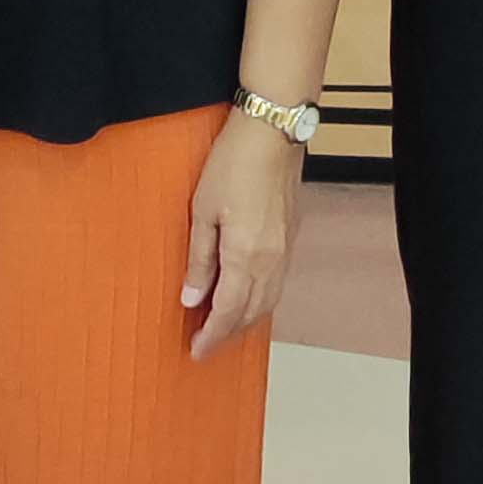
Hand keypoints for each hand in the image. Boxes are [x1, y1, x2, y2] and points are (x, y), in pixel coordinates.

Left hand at [183, 108, 303, 359]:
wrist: (272, 132)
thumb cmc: (233, 163)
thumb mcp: (202, 211)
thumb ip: (199, 259)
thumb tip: (191, 298)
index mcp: (245, 256)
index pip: (227, 312)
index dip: (211, 336)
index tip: (196, 351)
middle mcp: (271, 260)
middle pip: (250, 314)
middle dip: (228, 334)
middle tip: (205, 344)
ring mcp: (285, 250)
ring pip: (267, 302)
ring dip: (245, 321)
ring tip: (223, 327)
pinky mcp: (291, 238)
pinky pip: (276, 284)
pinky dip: (260, 301)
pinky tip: (246, 298)